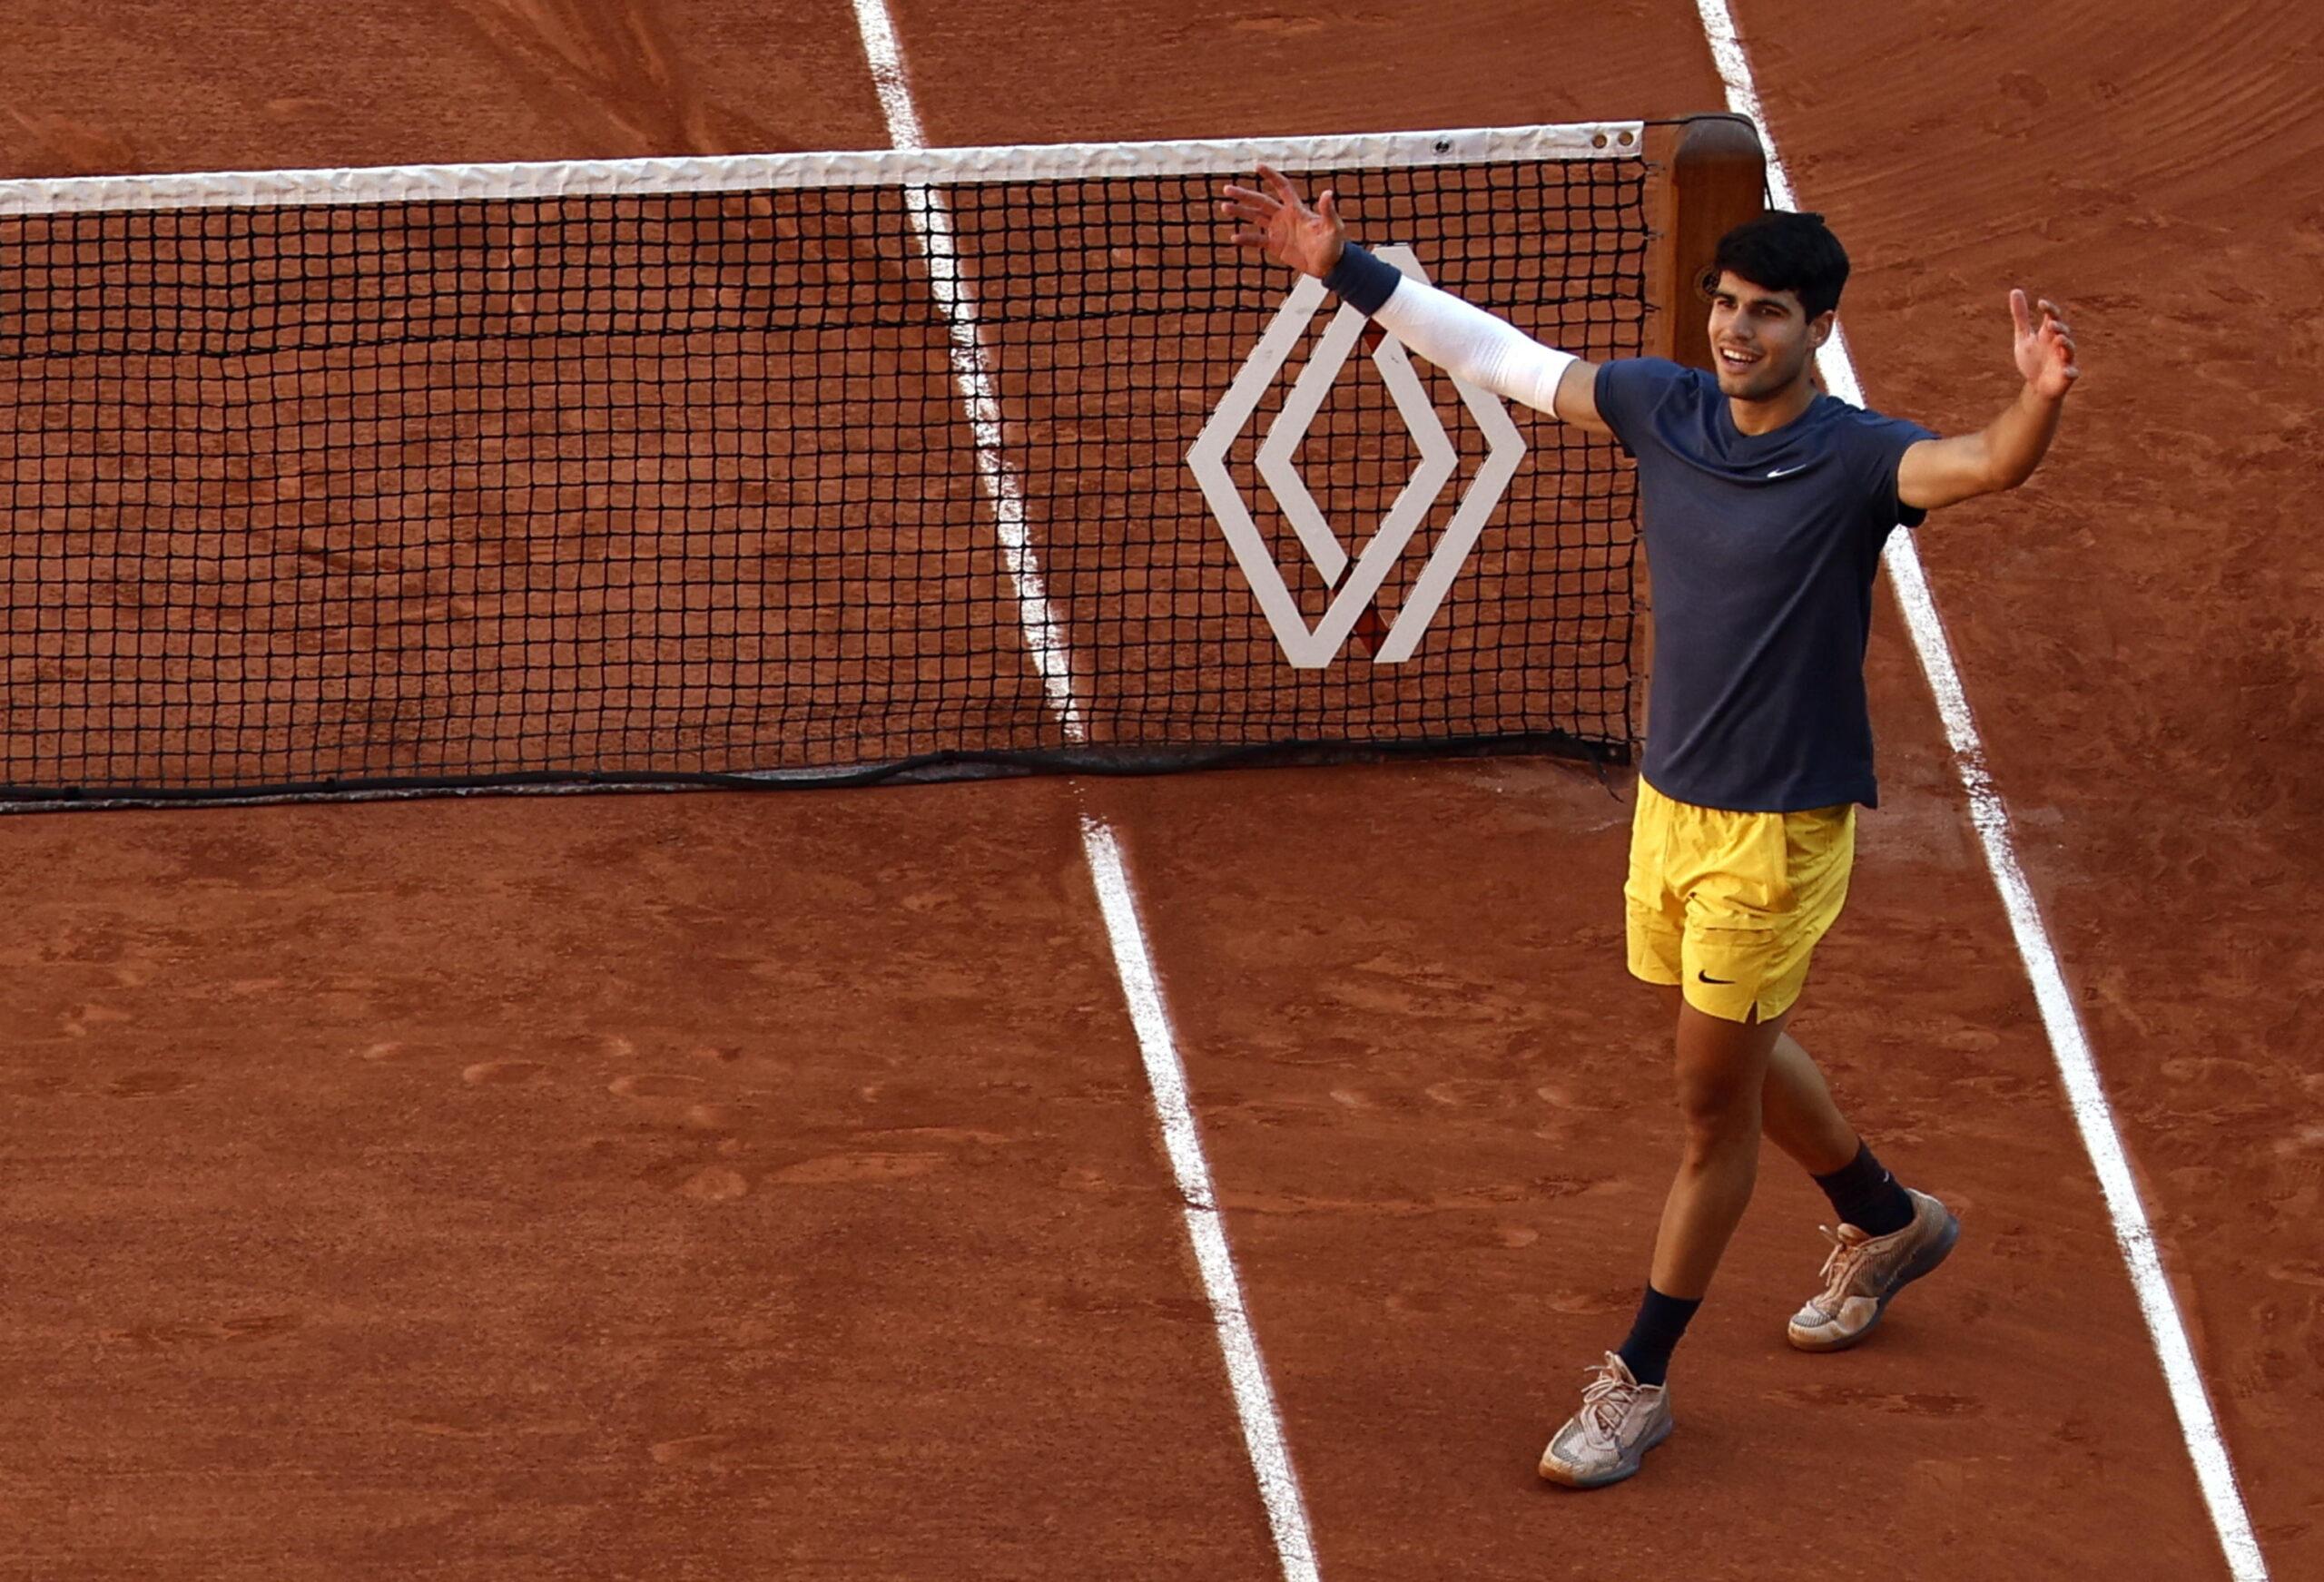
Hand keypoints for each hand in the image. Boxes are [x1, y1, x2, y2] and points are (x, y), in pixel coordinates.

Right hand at [1218, 165, 1345, 278]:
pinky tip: (1233, 237)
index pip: (1281, 188)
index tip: (1257, 166)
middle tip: (1227, 189)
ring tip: (1224, 206)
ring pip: (1255, 217)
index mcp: (1297, 209)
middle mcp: (1285, 216)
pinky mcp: (1276, 246)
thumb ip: (1327, 211)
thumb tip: (1327, 193)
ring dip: (1240, 212)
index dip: (1271, 177)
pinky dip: (1246, 239)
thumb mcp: (1333, 227)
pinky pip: (1257, 240)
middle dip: (1244, 195)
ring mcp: (1279, 231)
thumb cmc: (1334, 245)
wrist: (1329, 265)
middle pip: (1261, 202)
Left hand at [2011, 289, 2077, 399]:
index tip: (2041, 304)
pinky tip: (2066, 371)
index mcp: (2049, 334)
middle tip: (2051, 324)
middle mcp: (2059, 344)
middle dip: (2059, 328)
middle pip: (2063, 332)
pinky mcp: (2068, 375)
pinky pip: (2072, 373)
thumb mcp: (2023, 337)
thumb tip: (2015, 291)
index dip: (2049, 310)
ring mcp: (2065, 359)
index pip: (2053, 317)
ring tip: (2059, 339)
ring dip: (2066, 344)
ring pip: (2070, 350)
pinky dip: (2070, 371)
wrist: (2037, 386)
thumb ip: (2021, 316)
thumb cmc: (2033, 360)